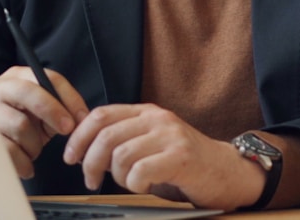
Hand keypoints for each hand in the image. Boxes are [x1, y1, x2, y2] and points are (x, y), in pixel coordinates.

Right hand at [0, 66, 89, 178]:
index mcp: (18, 76)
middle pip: (28, 93)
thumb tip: (82, 119)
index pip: (48, 78)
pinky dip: (23, 162)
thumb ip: (61, 110)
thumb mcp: (42, 113)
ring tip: (34, 150)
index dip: (69, 98)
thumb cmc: (22, 124)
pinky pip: (8, 150)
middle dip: (52, 112)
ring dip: (35, 144)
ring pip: (20, 125)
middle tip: (67, 130)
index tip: (81, 118)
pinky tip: (27, 167)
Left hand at [63, 103, 265, 208]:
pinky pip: (141, 171)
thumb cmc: (186, 163)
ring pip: (121, 155)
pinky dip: (135, 184)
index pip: (101, 114)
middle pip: (106, 135)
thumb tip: (85, 148)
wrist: (229, 171)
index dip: (79, 136)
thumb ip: (125, 139)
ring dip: (116, 177)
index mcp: (147, 112)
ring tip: (128, 184)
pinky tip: (144, 187)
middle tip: (92, 179)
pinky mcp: (181, 157)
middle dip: (90, 162)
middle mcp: (158, 119)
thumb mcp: (152, 143)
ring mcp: (171, 136)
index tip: (71, 156)